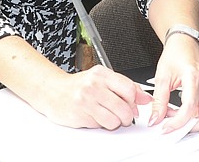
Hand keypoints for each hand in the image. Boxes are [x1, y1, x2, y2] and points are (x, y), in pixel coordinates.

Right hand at [35, 65, 151, 129]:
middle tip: (123, 116)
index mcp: (102, 74)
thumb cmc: (79, 85)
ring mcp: (85, 100)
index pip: (129, 88)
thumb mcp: (103, 79)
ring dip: (115, 123)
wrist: (53, 91)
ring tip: (108, 116)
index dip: (134, 101)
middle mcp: (93, 85)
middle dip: (127, 116)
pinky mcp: (79, 115)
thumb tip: (145, 98)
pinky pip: (100, 125)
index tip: (133, 105)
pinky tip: (95, 116)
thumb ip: (125, 86)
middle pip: (123, 107)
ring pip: (113, 120)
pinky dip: (101, 124)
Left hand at [149, 33, 198, 132]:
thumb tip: (155, 118)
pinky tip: (178, 109)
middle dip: (194, 127)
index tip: (166, 127)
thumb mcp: (162, 76)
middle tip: (177, 128)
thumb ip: (159, 100)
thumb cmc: (176, 52)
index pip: (189, 108)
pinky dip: (192, 113)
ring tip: (174, 115)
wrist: (184, 40)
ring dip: (192, 120)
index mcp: (193, 77)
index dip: (177, 122)